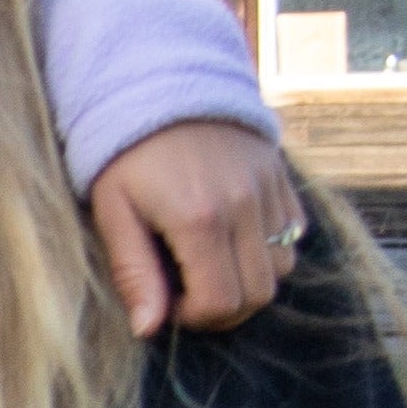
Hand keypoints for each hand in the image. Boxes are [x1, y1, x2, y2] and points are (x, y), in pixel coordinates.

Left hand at [88, 121, 303, 337]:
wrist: (156, 77)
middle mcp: (245, 205)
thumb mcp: (113, 209)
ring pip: (282, 267)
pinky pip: (293, 232)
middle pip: (258, 295)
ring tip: (209, 261)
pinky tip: (232, 234)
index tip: (169, 302)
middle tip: (189, 292)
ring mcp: (269, 188)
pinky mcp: (280, 174)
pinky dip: (270, 246)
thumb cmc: (123, 149)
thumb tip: (147, 330)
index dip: (195, 318)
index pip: (221, 304)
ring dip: (249, 277)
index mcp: (200, 218)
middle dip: (224, 308)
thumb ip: (133, 271)